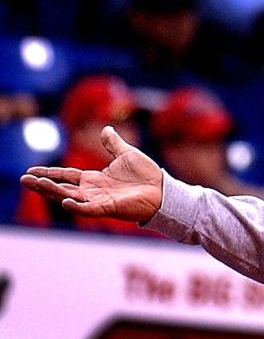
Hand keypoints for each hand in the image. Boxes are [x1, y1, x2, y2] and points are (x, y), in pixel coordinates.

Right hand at [19, 126, 163, 223]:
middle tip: (24, 179)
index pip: (67, 176)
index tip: (31, 170)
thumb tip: (105, 129)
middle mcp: (93, 191)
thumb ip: (113, 144)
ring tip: (36, 184)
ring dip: (53, 192)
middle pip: (62, 188)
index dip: (50, 172)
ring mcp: (99, 201)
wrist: (164, 190)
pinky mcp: (109, 208)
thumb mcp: (127, 154)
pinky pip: (88, 209)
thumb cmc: (147, 175)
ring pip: (69, 197)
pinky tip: (64, 201)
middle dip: (43, 184)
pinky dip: (76, 207)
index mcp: (95, 179)